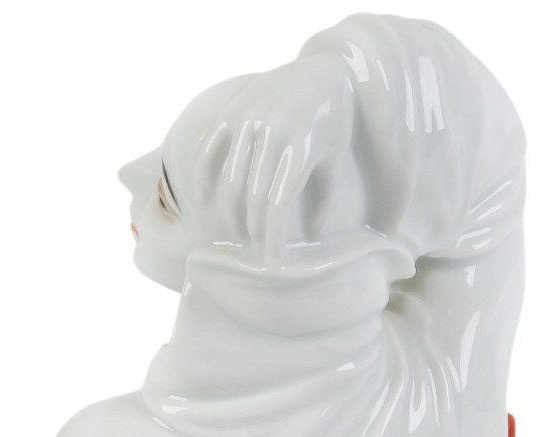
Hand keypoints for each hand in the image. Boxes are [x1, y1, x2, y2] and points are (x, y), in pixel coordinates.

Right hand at [196, 53, 352, 262]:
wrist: (324, 70)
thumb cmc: (333, 123)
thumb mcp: (335, 161)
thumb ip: (326, 199)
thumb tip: (314, 234)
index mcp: (299, 146)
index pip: (277, 206)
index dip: (271, 238)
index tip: (270, 262)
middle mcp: (270, 132)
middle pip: (252, 198)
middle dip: (254, 229)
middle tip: (256, 247)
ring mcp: (247, 119)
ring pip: (229, 181)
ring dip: (232, 213)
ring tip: (239, 230)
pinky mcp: (230, 112)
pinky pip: (210, 152)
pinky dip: (204, 179)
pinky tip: (207, 200)